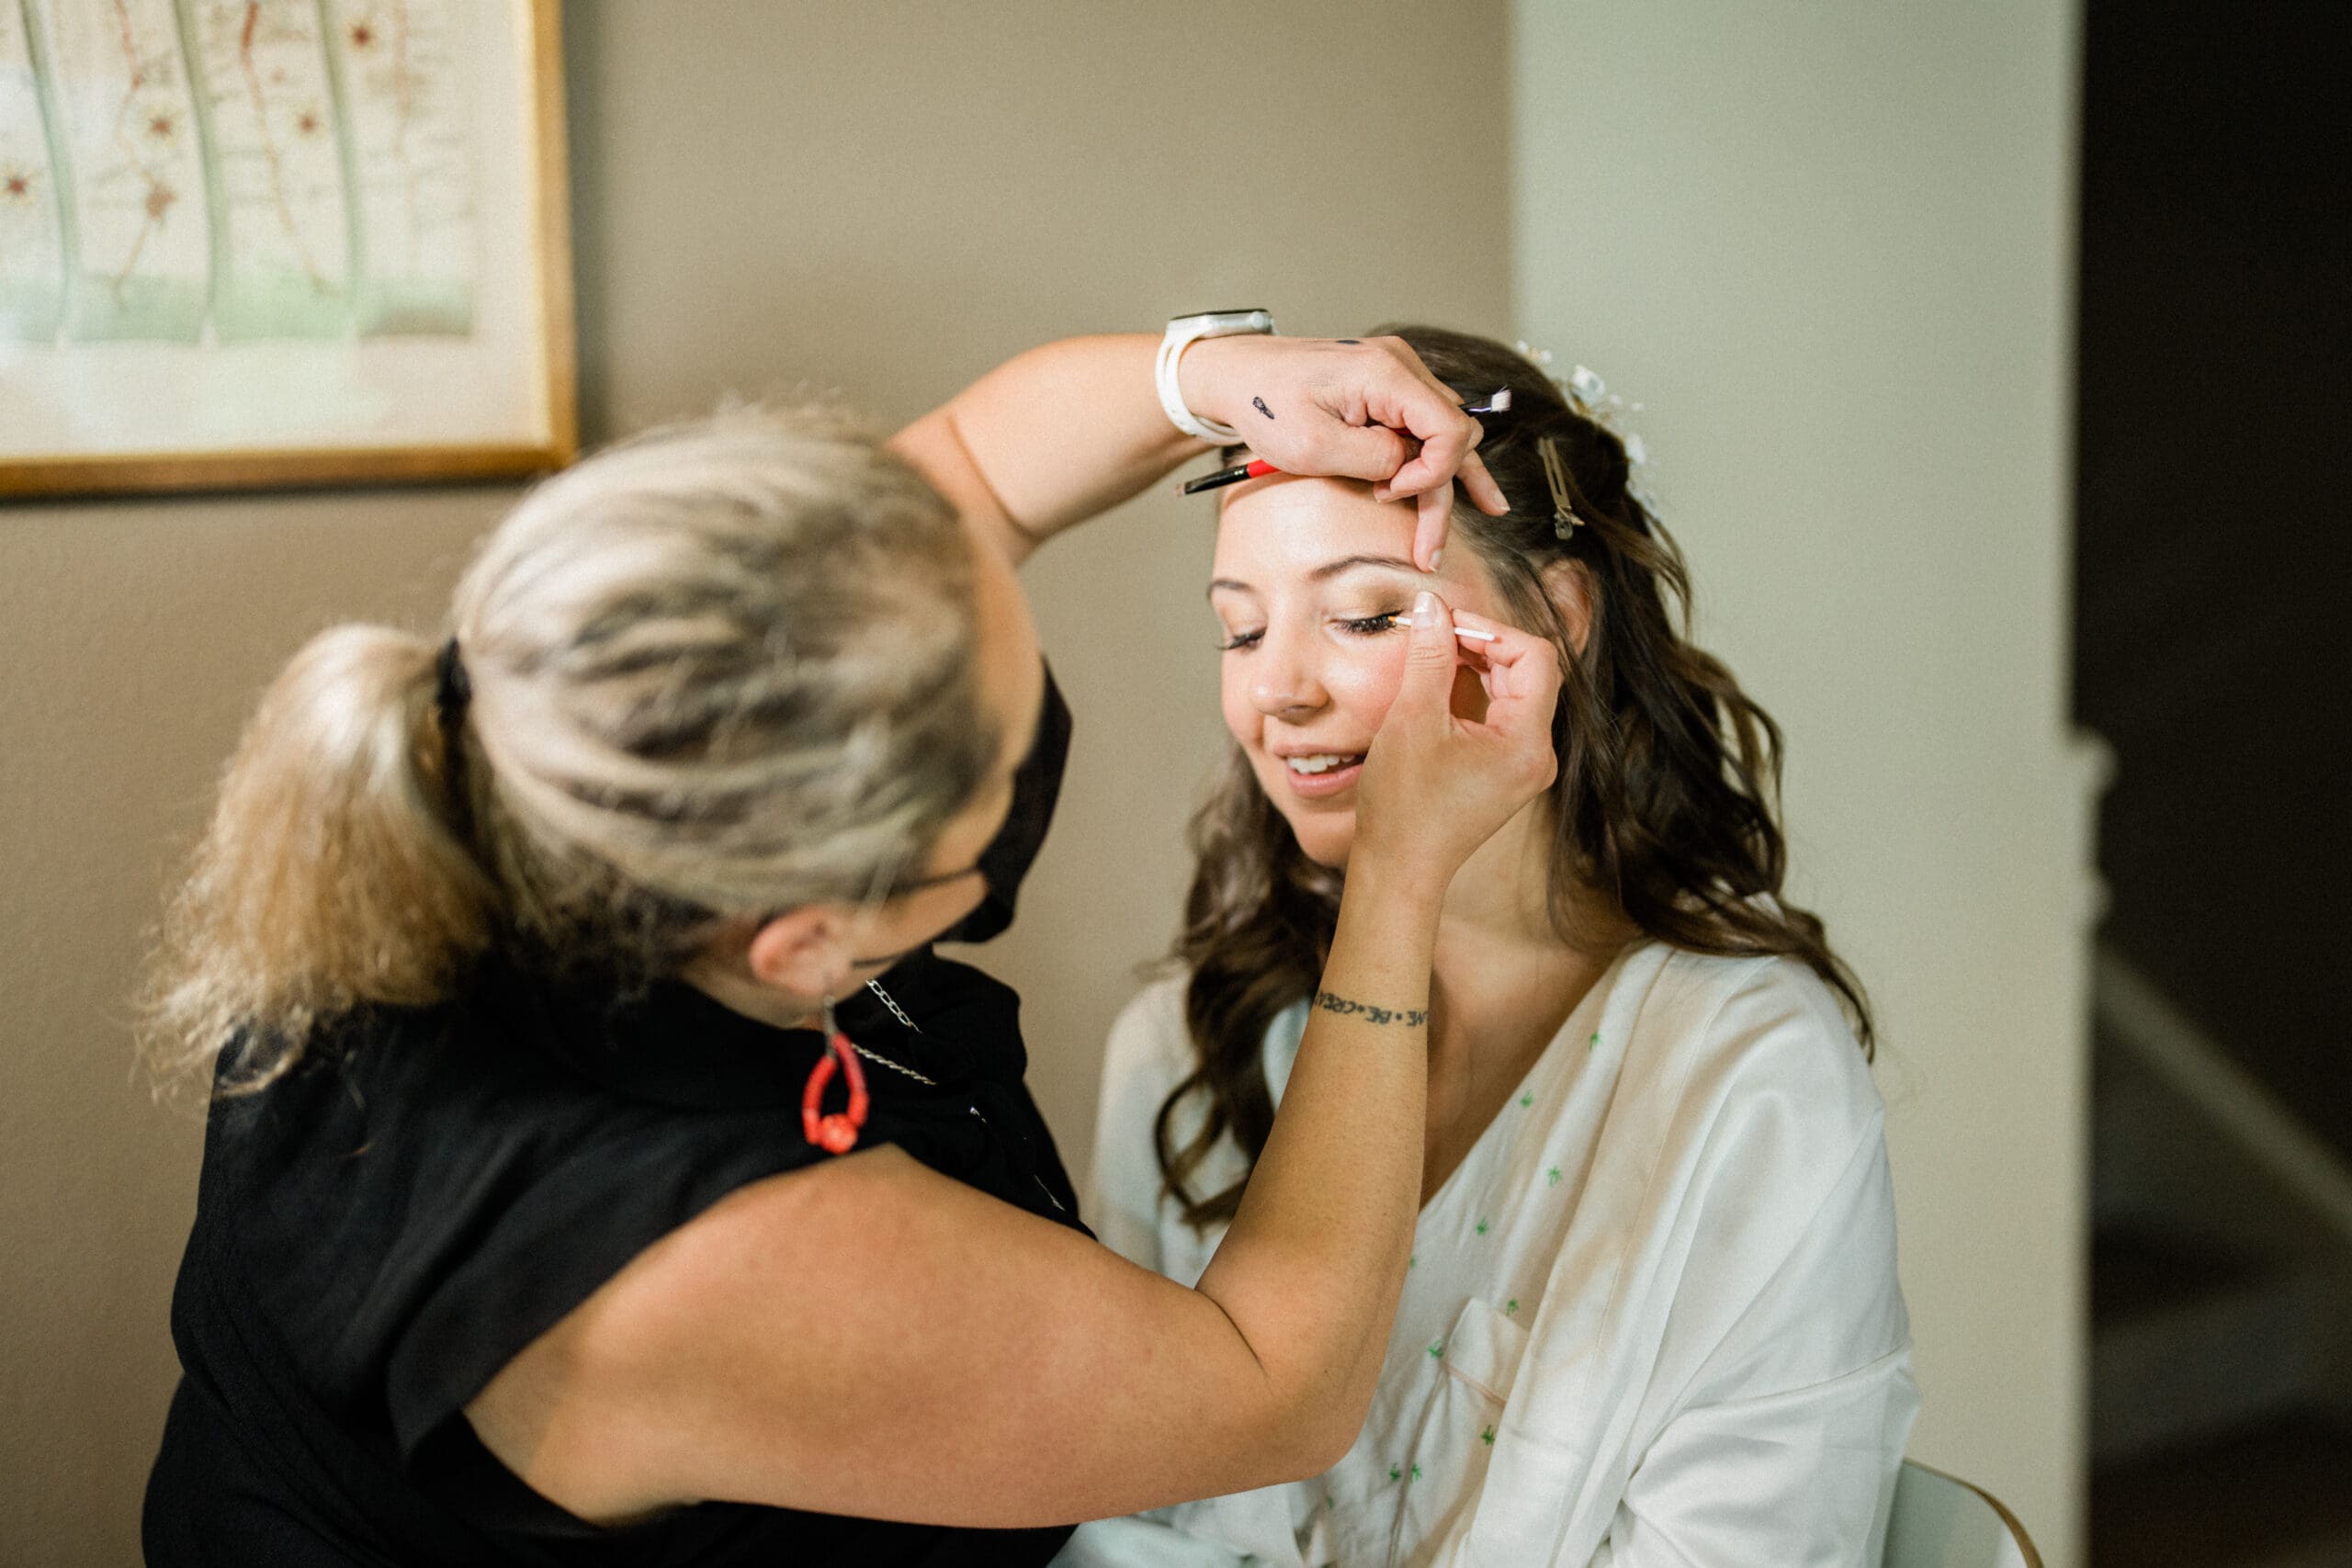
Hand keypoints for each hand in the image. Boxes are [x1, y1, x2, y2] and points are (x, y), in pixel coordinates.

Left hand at [1180, 336, 1509, 569]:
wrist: (1237, 375)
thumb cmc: (1264, 404)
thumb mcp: (1312, 446)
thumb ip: (1372, 458)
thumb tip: (1406, 469)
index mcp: (1386, 373)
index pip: (1448, 428)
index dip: (1432, 473)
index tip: (1389, 494)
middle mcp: (1401, 367)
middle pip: (1452, 435)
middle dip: (1442, 491)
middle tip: (1427, 547)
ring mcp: (1397, 375)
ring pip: (1444, 433)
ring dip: (1451, 480)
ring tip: (1490, 513)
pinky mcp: (1387, 388)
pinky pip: (1425, 426)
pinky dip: (1442, 459)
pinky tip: (1473, 485)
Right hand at [1351, 592, 1560, 889]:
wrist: (1400, 869)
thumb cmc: (1405, 804)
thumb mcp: (1413, 720)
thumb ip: (1429, 656)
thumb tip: (1431, 605)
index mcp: (1528, 742)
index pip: (1535, 658)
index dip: (1493, 630)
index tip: (1446, 624)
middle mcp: (1538, 754)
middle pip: (1527, 672)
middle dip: (1481, 645)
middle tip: (1433, 634)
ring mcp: (1524, 765)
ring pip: (1512, 691)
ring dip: (1474, 666)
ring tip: (1429, 657)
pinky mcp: (1505, 772)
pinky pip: (1499, 716)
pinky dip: (1471, 693)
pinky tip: (1435, 688)